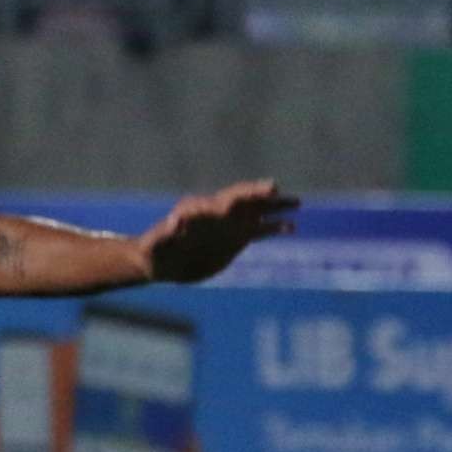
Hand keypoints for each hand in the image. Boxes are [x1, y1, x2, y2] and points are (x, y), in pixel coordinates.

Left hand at [135, 180, 298, 284]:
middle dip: (261, 195)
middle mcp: (218, 215)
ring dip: (275, 208)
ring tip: (298, 203)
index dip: (248, 192)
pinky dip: (273, 228)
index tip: (267, 188)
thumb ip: (165, 233)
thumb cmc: (153, 252)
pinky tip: (291, 227)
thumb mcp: (156, 245)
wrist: (158, 263)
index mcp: (202, 212)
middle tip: (278, 190)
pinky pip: (258, 231)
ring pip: (256, 213)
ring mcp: (228, 227)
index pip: (229, 199)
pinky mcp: (233, 241)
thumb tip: (176, 219)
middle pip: (245, 201)